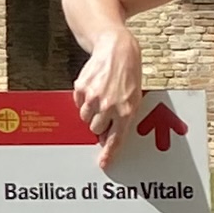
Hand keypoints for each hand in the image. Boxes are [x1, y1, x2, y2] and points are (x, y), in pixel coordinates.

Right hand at [73, 25, 145, 150]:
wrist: (117, 48)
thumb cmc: (129, 73)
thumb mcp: (134, 97)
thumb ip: (124, 118)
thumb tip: (109, 135)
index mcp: (126, 111)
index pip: (115, 139)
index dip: (108, 153)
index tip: (103, 163)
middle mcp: (109, 107)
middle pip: (96, 130)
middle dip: (100, 124)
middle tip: (106, 111)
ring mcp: (93, 98)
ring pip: (86, 118)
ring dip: (91, 112)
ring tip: (101, 97)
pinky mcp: (81, 89)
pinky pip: (78, 104)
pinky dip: (84, 100)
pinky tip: (94, 88)